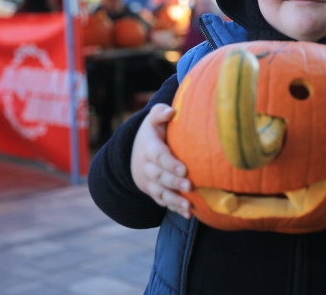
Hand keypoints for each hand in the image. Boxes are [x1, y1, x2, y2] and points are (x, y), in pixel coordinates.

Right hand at [131, 103, 191, 217]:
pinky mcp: (153, 191)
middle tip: (189, 186)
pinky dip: (174, 208)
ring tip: (188, 205)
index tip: (184, 169)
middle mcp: (146, 167)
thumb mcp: (153, 119)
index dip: (170, 163)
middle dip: (174, 182)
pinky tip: (188, 213)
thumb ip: (160, 112)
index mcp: (148, 148)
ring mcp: (149, 181)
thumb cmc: (153, 132)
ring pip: (160, 192)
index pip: (158, 156)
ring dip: (174, 200)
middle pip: (159, 176)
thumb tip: (171, 111)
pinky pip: (162, 201)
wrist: (136, 151)